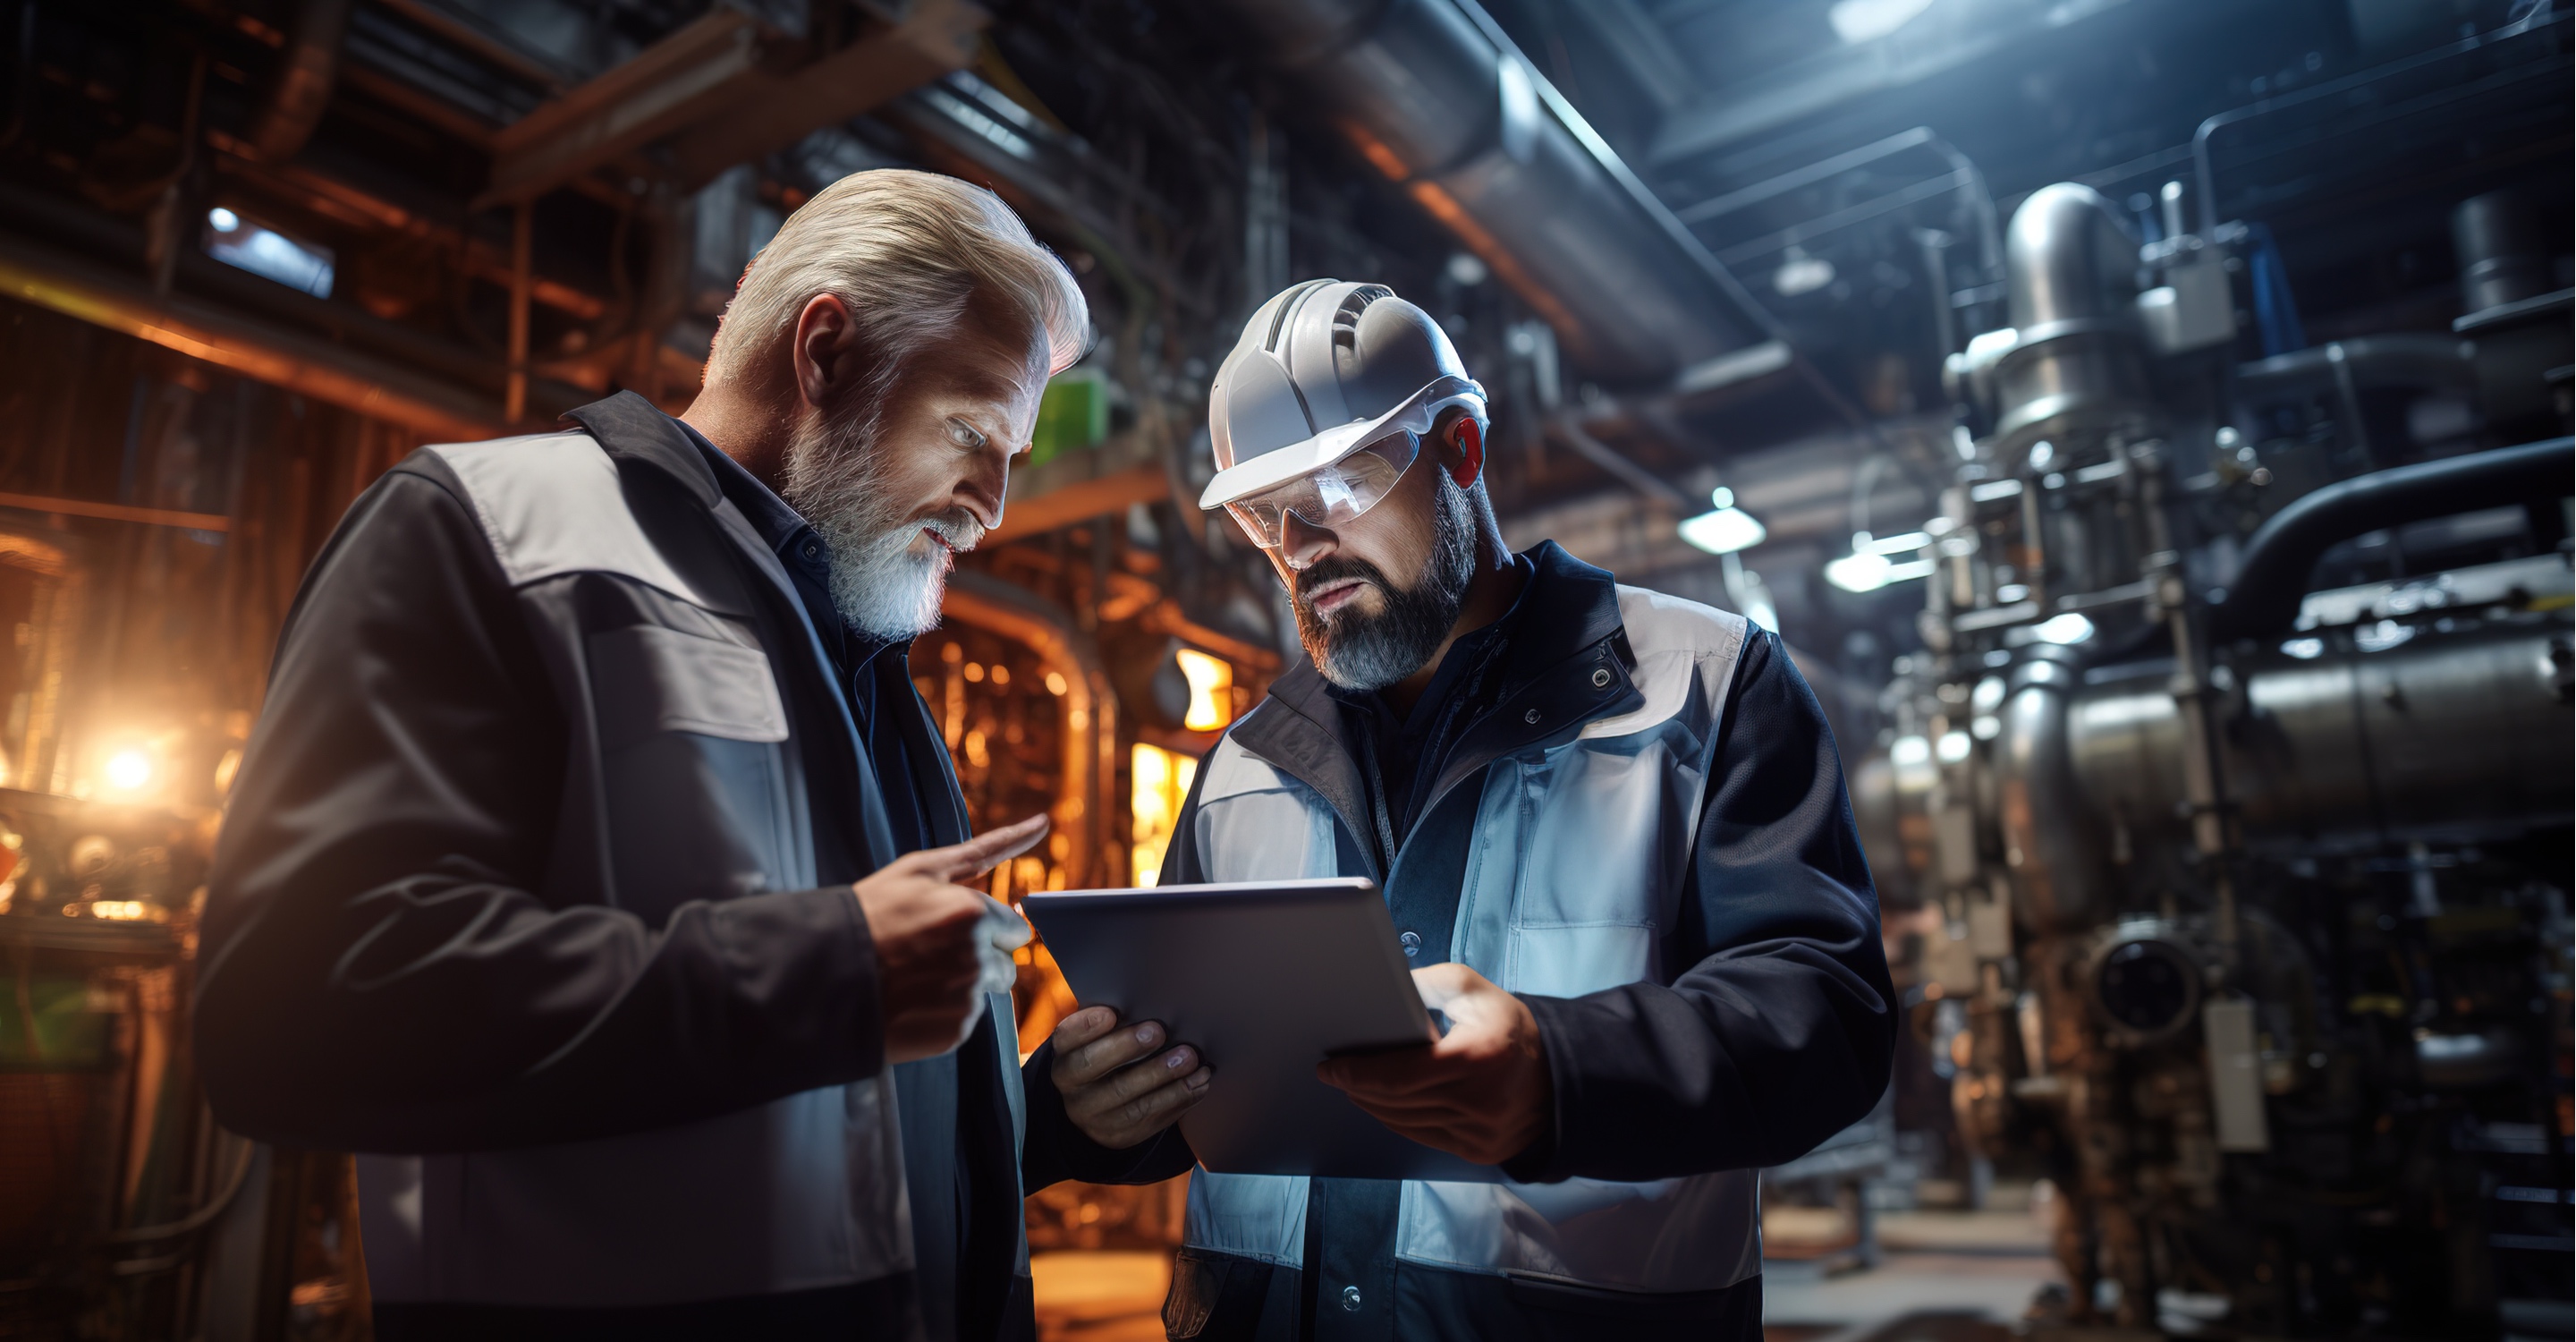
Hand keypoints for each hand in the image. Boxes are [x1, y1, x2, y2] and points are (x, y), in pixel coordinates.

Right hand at [855, 814, 1046, 1063]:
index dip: (984, 928)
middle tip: (930, 954)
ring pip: (985, 991)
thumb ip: (988, 849)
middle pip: (1005, 963)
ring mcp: (966, 998)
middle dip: (981, 958)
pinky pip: (965, 1021)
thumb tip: (1043, 823)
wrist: (821, 973)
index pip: (1014, 927)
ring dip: (962, 986)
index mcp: (974, 913)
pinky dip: (943, 1015)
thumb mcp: (922, 870)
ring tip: (915, 978)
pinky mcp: (954, 1032)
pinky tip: (911, 1002)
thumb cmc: (870, 914)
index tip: (948, 929)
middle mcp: (977, 957)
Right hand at [1048, 1005, 1211, 1149]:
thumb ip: (1114, 1026)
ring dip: (1164, 1078)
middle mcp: (1073, 1090)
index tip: (1111, 1013)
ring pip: (1128, 1099)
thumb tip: (1148, 1004)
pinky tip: (1198, 1082)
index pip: (1066, 1039)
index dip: (1086, 1027)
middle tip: (1159, 1031)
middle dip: (1128, 1048)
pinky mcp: (1121, 1136)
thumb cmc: (1108, 1059)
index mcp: (1065, 1057)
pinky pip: (1151, 1118)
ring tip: (1190, 1059)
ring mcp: (1095, 1118)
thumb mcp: (1099, 1042)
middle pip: (1095, 1068)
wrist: (1098, 1109)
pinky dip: (1179, 1098)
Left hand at [1316, 963, 1552, 1165]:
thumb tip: (1386, 988)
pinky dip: (1396, 1120)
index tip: (1329, 1067)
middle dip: (1357, 1086)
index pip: (1398, 1075)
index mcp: (1476, 1058)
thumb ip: (1429, 981)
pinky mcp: (1477, 1151)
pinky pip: (1422, 1136)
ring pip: (1405, 1122)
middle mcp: (1479, 1101)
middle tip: (1335, 1073)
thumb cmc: (1511, 1030)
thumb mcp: (1476, 991)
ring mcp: (1479, 1132)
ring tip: (1353, 1086)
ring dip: (1372, 1105)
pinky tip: (1381, 1105)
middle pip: (1395, 1101)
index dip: (1357, 1073)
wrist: (1559, 1077)